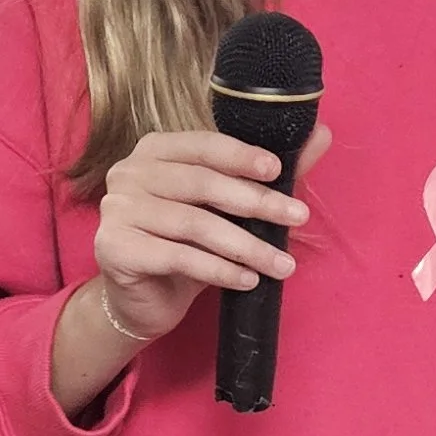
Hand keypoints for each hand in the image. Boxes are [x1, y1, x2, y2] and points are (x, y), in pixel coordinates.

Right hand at [95, 119, 331, 348]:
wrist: (143, 301)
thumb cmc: (186, 246)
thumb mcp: (226, 209)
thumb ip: (266, 173)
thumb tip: (320, 134)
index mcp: (154, 150)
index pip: (203, 145)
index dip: (241, 156)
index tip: (279, 171)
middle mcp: (129, 172)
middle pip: (201, 184)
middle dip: (256, 203)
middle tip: (297, 218)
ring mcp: (117, 210)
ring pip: (194, 225)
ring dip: (245, 246)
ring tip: (281, 264)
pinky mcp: (115, 248)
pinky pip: (178, 257)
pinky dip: (219, 270)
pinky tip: (247, 280)